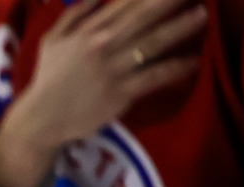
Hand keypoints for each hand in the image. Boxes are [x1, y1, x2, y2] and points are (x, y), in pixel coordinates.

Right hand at [0, 0, 205, 186]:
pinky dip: (176, 68)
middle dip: (170, 0)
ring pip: (153, 43)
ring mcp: (113, 69)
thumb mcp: (53, 40)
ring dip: (180, 27)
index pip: (125, 3)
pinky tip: (193, 61)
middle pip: (144, 17)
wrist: (42, 119)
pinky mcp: (121, 93)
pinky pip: (154, 76)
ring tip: (201, 15)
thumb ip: (75, 14)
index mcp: (88, 30)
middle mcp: (102, 45)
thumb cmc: (49, 78)